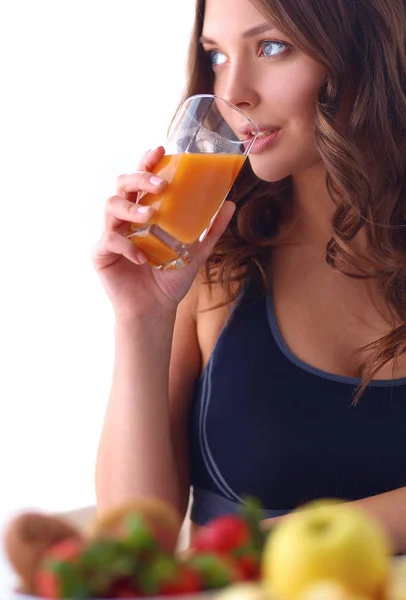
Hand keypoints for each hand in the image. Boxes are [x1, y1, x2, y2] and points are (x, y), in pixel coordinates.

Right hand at [92, 147, 235, 320]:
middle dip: (140, 176)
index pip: (143, 180)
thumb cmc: (170, 279)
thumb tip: (230, 204)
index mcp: (145, 212)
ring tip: (149, 215)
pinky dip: (127, 246)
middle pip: (123, 183)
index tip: (161, 150)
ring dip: (131, 206)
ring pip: (111, 205)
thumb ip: (210, 230)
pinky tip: (143, 258)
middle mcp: (126, 218)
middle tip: (161, 183)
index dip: (148, 161)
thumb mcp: (196, 253)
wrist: (155, 309)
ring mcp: (112, 233)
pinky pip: (110, 240)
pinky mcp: (101, 253)